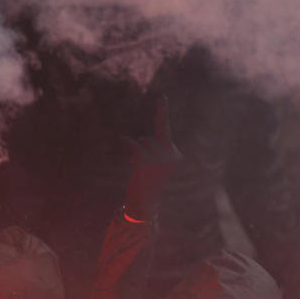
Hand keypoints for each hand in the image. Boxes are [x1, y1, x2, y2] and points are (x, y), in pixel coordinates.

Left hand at [122, 96, 182, 220]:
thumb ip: (151, 148)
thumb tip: (129, 140)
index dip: (162, 111)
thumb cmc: (149, 181)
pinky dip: (127, 143)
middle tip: (145, 166)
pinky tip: (122, 140)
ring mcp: (160, 159)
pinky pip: (134, 145)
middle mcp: (171, 156)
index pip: (165, 131)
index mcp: (177, 156)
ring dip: (137, 152)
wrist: (144, 202)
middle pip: (151, 138)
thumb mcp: (155, 163)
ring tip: (139, 168)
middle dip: (144, 147)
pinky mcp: (147, 162)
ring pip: (143, 142)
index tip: (162, 96)